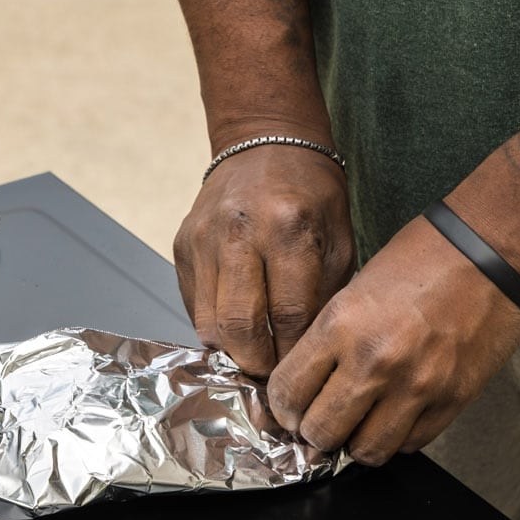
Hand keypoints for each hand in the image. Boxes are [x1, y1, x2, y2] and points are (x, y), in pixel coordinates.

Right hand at [173, 145, 354, 376]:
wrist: (264, 144)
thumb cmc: (311, 194)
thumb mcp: (338, 239)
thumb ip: (324, 296)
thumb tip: (308, 355)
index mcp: (287, 227)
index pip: (288, 314)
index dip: (293, 355)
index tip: (300, 373)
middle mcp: (239, 232)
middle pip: (239, 326)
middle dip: (256, 362)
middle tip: (271, 375)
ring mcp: (203, 239)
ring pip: (208, 322)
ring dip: (231, 349)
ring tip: (253, 356)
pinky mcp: (181, 246)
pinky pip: (194, 305)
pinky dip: (214, 324)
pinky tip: (235, 327)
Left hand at [267, 215, 519, 465]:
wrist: (494, 252)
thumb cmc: (421, 259)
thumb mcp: (353, 287)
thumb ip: (327, 339)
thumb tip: (304, 384)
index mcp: (341, 326)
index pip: (288, 393)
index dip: (282, 407)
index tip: (290, 406)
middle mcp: (375, 362)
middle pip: (320, 433)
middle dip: (313, 431)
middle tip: (320, 419)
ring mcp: (416, 386)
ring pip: (365, 451)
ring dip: (355, 442)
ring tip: (358, 423)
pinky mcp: (452, 401)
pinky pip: (410, 444)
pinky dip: (396, 437)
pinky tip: (394, 416)